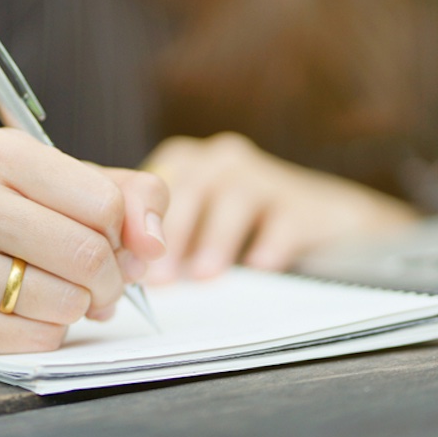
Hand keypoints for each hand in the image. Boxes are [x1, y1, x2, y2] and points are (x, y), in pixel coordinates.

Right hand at [0, 128, 167, 356]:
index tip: (119, 246)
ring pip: (65, 302)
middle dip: (111, 281)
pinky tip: (26, 314)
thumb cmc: (0, 220)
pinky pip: (34, 338)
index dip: (128, 235)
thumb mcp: (62, 185)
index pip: (104, 202)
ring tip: (62, 296)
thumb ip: (130, 196)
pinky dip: (48, 333)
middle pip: (87, 255)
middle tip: (102, 286)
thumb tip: (155, 242)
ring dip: (79, 309)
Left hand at [142, 132, 415, 282]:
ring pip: (234, 198)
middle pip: (190, 186)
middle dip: (172, 233)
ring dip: (216, 238)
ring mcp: (266, 177)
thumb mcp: (195, 226)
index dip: (137, 222)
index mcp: (187, 163)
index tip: (127, 261)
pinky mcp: (306, 204)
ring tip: (204, 274)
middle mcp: (223, 160)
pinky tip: (260, 266)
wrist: (323, 225)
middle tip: (160, 276)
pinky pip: (285, 220)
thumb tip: (114, 273)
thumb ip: (155, 239)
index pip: (151, 183)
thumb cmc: (244, 229)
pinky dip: (271, 242)